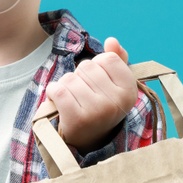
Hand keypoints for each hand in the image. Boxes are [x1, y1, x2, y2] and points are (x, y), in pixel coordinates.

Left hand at [41, 36, 136, 152]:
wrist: (84, 141)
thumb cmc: (98, 106)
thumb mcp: (112, 85)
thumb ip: (115, 61)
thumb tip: (112, 41)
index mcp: (129, 91)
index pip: (107, 58)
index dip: (96, 67)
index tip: (96, 84)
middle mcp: (117, 102)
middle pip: (87, 67)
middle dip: (79, 77)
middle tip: (83, 96)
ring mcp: (98, 111)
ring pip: (70, 78)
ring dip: (65, 86)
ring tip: (72, 101)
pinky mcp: (77, 119)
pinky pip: (58, 90)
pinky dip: (53, 92)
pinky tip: (58, 102)